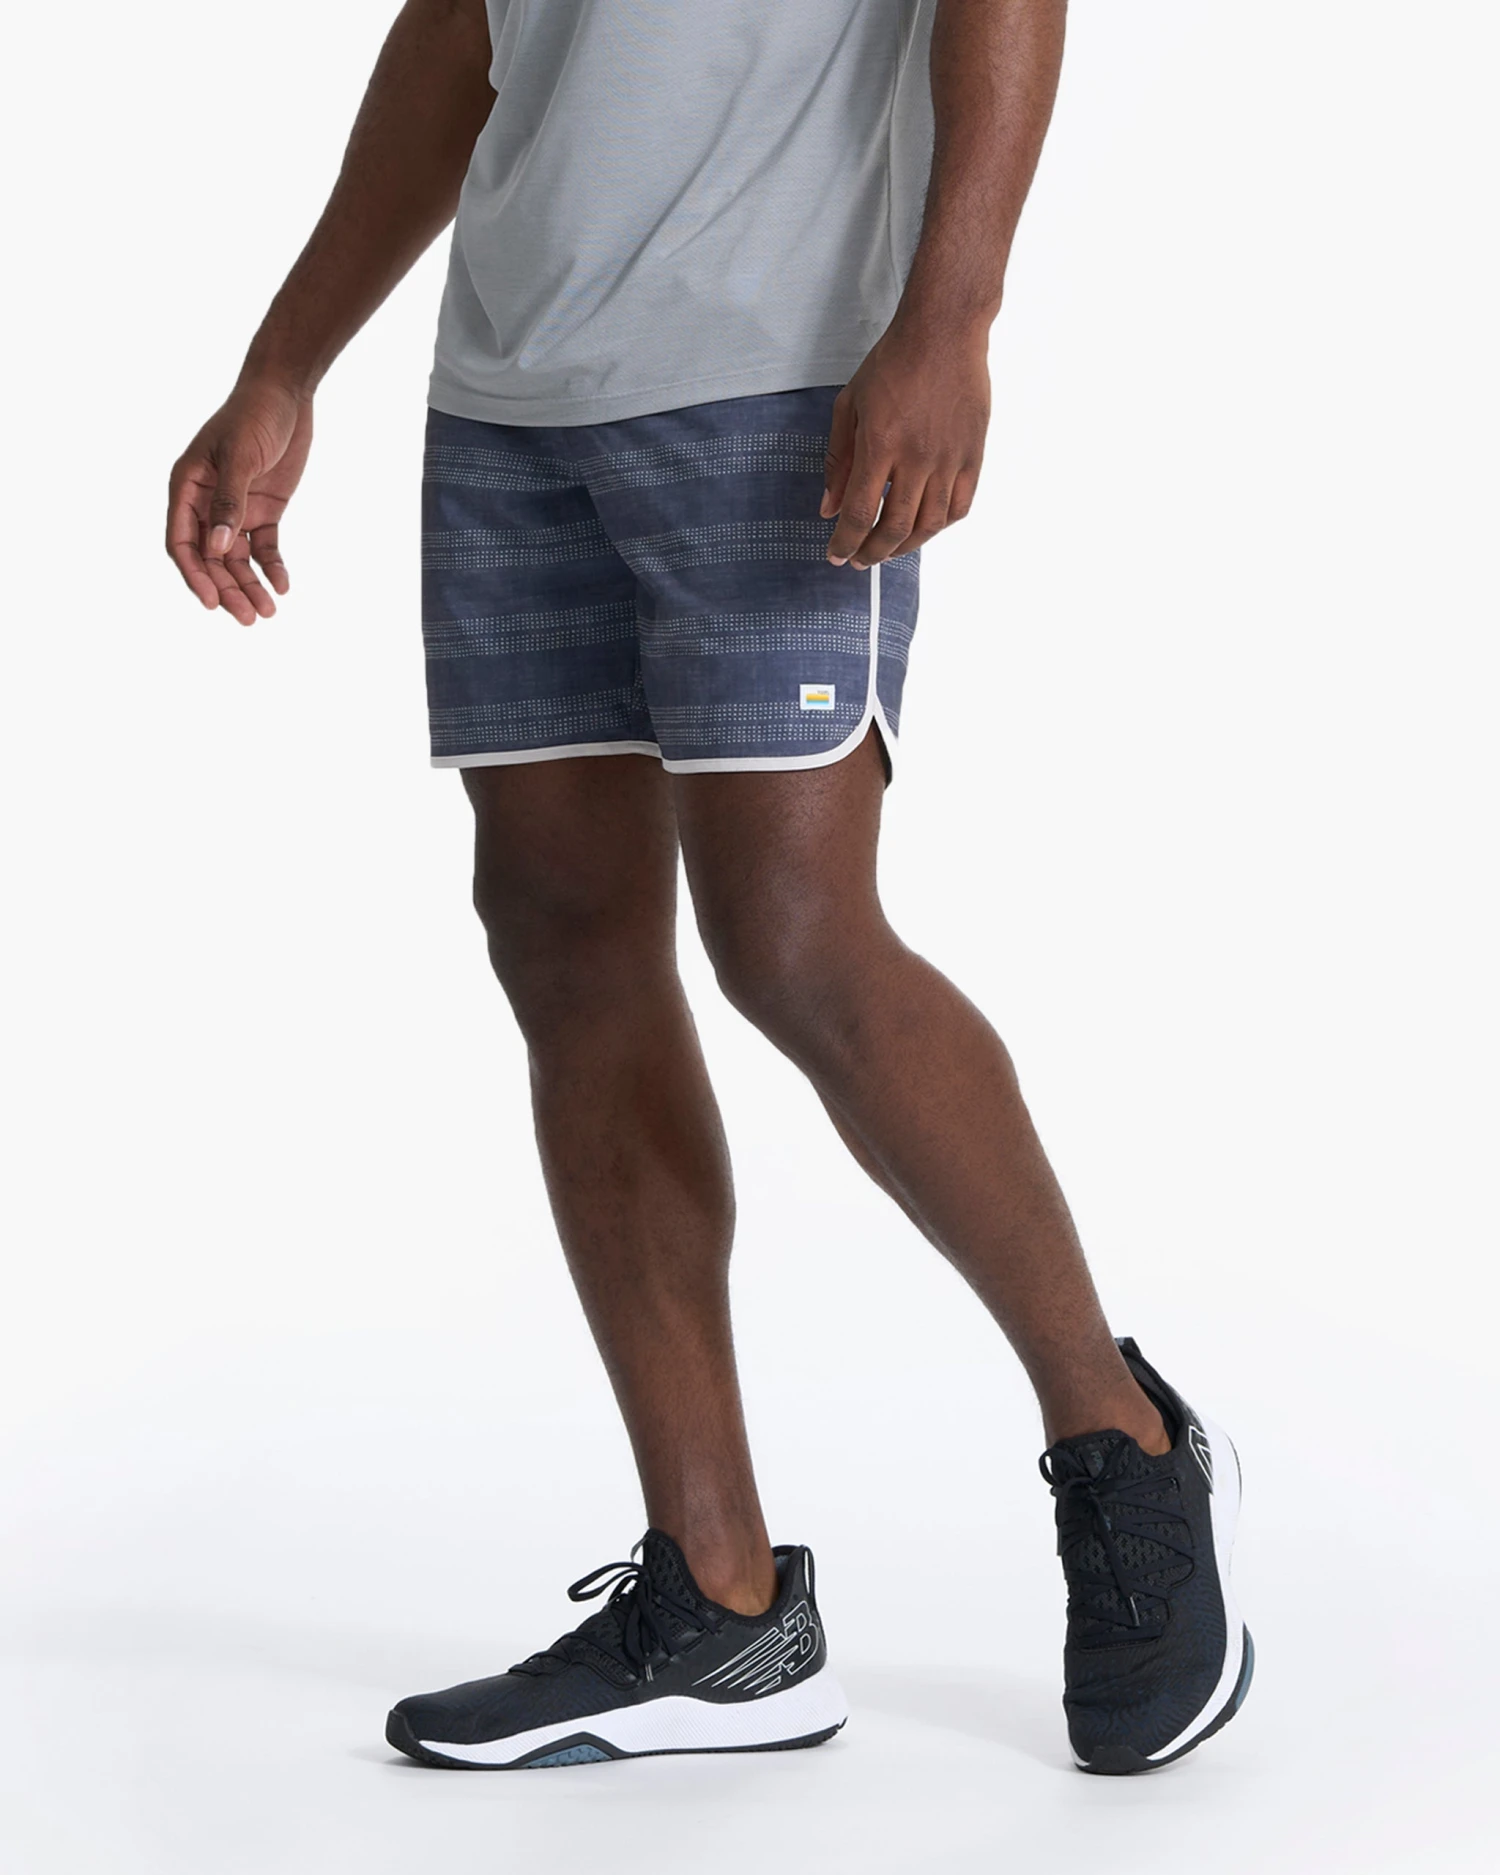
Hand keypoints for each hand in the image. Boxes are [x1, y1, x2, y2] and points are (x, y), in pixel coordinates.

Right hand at [166, 381, 313, 625]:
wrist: (286, 393)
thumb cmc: (254, 415)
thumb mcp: (240, 457)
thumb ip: (230, 503)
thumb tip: (219, 550)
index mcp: (187, 487)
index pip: (182, 542)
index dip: (195, 574)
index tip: (213, 602)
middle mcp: (207, 502)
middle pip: (212, 558)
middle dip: (228, 589)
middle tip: (248, 619)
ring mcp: (236, 508)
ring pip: (237, 559)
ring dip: (250, 586)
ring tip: (267, 612)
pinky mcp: (264, 509)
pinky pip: (264, 547)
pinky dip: (272, 568)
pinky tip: (283, 586)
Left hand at [821, 319, 989, 567]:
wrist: (944, 332)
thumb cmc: (893, 363)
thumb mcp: (850, 406)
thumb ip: (837, 461)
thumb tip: (830, 507)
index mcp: (881, 445)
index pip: (860, 513)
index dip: (845, 543)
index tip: (836, 555)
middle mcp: (917, 458)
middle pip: (895, 528)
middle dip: (872, 553)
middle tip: (860, 560)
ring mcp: (949, 459)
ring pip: (929, 525)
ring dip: (905, 547)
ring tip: (888, 550)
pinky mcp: (973, 455)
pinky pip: (959, 506)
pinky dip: (939, 526)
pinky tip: (923, 528)